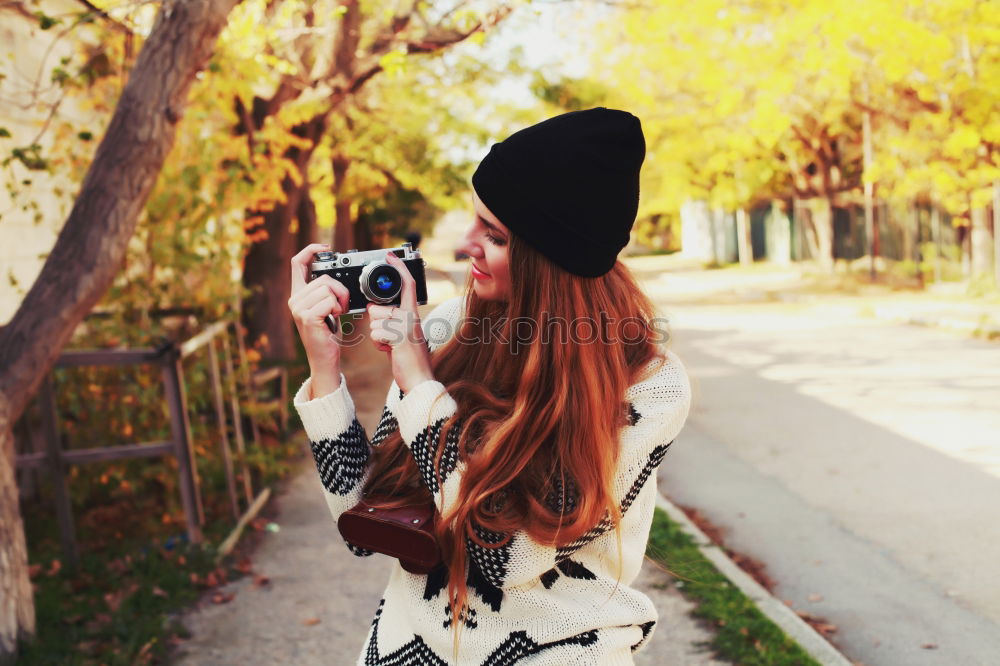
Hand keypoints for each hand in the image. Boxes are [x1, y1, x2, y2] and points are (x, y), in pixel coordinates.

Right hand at [288, 243, 349, 395]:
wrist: (325, 358)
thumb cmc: (328, 333)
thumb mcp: (325, 307)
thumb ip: (324, 291)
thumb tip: (333, 275)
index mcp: (298, 294)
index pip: (297, 263)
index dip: (310, 250)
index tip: (325, 248)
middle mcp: (294, 300)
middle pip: (323, 278)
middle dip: (340, 290)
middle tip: (341, 306)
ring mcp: (299, 308)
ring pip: (328, 288)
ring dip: (340, 301)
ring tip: (336, 314)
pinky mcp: (307, 317)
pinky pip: (330, 301)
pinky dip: (338, 309)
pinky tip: (334, 320)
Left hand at [366, 252, 434, 393]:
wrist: (420, 380)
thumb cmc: (410, 359)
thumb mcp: (403, 334)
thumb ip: (393, 320)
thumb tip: (375, 311)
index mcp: (413, 313)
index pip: (407, 285)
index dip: (398, 269)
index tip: (390, 256)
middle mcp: (411, 316)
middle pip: (378, 308)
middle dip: (377, 323)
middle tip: (390, 337)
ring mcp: (406, 326)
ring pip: (374, 321)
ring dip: (378, 336)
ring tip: (391, 346)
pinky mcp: (399, 337)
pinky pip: (376, 333)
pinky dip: (379, 345)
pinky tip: (390, 351)